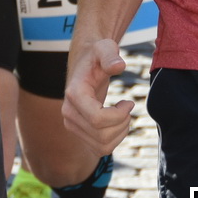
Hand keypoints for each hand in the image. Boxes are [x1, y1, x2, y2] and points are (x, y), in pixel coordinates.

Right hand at [62, 38, 133, 154]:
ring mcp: (71, 124)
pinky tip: (117, 123)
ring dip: (120, 133)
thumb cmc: (97, 55)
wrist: (86, 64)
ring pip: (102, 146)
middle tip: (127, 107)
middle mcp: (68, 112)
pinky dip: (115, 140)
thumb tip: (119, 66)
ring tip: (123, 115)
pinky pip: (100, 149)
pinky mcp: (78, 133)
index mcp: (74, 93)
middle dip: (122, 123)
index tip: (129, 102)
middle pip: (102, 135)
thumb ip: (111, 55)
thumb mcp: (105, 48)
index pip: (97, 119)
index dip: (119, 115)